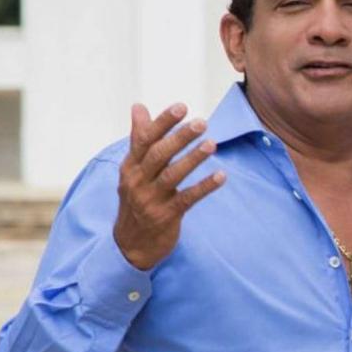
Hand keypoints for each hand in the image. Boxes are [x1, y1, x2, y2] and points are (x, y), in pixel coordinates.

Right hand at [113, 103, 225, 269]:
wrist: (130, 245)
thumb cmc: (135, 199)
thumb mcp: (132, 169)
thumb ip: (139, 137)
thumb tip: (138, 106)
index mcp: (130, 166)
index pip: (144, 139)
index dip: (163, 122)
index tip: (181, 107)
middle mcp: (137, 181)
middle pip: (159, 155)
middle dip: (180, 137)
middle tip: (201, 122)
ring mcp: (151, 200)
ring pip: (172, 175)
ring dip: (193, 159)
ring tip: (211, 144)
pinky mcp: (166, 217)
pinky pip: (187, 199)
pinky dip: (204, 187)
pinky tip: (221, 176)